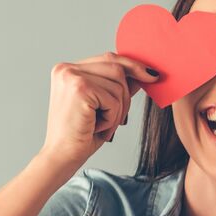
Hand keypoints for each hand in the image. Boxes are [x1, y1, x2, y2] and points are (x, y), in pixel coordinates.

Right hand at [39, 52, 158, 172]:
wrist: (62, 156)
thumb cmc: (81, 134)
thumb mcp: (104, 105)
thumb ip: (118, 86)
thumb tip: (144, 72)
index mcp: (68, 70)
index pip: (108, 59)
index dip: (132, 67)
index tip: (152, 76)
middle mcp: (66, 68)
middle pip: (117, 68)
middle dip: (125, 96)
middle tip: (115, 119)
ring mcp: (71, 76)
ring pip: (118, 84)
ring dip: (117, 110)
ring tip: (99, 124)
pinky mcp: (79, 88)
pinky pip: (114, 99)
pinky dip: (112, 117)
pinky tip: (95, 126)